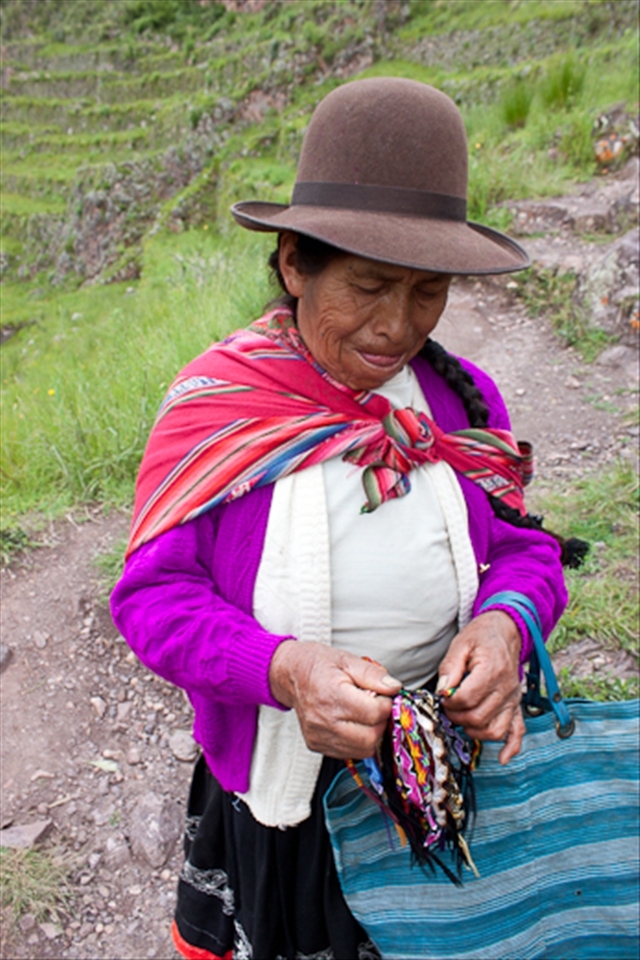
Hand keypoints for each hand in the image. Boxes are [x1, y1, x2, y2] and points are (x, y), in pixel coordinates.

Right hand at [268, 641, 400, 757]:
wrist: (289, 674)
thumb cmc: (317, 665)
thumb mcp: (347, 659)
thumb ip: (373, 674)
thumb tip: (394, 688)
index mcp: (333, 696)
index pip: (374, 713)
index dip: (386, 704)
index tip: (383, 695)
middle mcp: (324, 720)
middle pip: (370, 737)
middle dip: (380, 722)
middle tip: (376, 706)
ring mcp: (318, 735)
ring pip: (362, 749)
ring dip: (370, 734)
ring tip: (364, 715)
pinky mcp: (316, 744)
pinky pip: (348, 753)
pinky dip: (357, 741)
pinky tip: (352, 723)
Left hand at [437, 611, 524, 764]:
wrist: (505, 632)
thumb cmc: (480, 638)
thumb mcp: (460, 644)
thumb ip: (450, 668)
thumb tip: (443, 691)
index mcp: (491, 671)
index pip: (467, 698)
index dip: (449, 701)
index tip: (443, 695)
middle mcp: (506, 689)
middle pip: (478, 717)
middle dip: (457, 716)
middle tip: (448, 706)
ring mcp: (513, 700)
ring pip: (494, 730)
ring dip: (474, 731)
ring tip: (462, 718)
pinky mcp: (516, 706)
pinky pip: (518, 732)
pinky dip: (511, 747)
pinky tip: (503, 758)